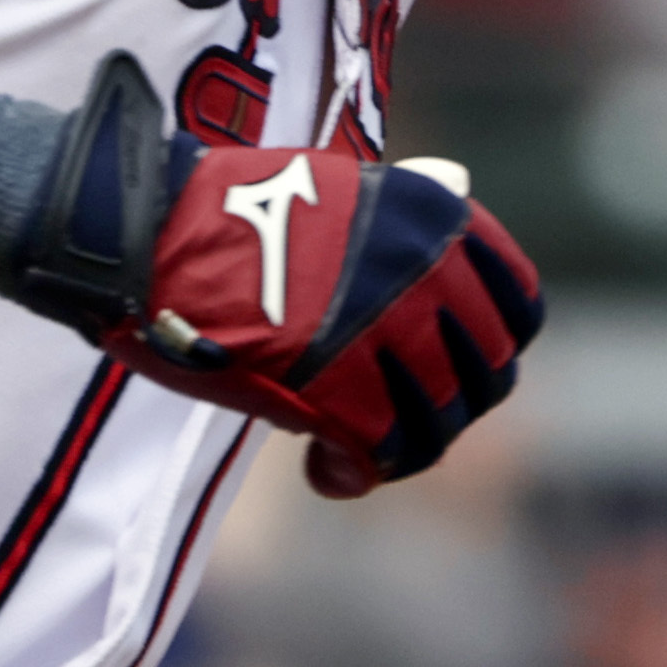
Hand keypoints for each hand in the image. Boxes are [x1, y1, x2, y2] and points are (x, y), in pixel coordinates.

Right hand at [10, 56, 544, 491]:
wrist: (148, 232)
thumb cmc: (227, 213)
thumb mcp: (338, 193)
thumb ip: (403, 218)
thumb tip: (459, 203)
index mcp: (433, 216)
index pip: (518, 307)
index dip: (492, 351)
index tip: (455, 369)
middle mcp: (427, 269)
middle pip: (487, 376)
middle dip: (449, 408)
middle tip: (398, 418)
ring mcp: (387, 329)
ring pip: (438, 422)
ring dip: (403, 446)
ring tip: (353, 448)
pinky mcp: (338, 384)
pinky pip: (382, 452)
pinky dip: (357, 473)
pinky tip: (325, 471)